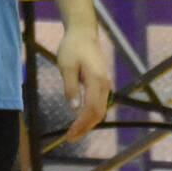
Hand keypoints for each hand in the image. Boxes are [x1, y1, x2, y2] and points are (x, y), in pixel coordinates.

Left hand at [53, 23, 112, 142]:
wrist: (83, 33)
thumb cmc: (72, 47)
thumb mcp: (66, 65)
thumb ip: (70, 87)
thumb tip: (73, 108)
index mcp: (96, 81)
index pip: (91, 110)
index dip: (81, 125)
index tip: (70, 134)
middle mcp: (105, 85)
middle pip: (98, 114)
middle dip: (85, 127)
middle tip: (70, 137)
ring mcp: (105, 84)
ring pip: (100, 110)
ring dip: (88, 122)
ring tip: (74, 131)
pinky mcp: (102, 83)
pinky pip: (99, 103)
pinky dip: (91, 114)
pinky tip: (80, 118)